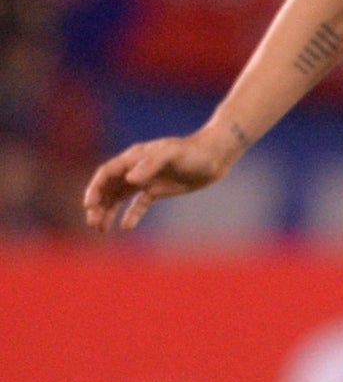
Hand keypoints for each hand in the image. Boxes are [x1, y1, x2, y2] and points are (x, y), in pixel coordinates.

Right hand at [82, 128, 240, 231]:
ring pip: (119, 197)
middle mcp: (136, 168)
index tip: (89, 206)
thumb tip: (130, 179)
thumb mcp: (172, 154)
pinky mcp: (157, 190)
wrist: (216, 156)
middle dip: (98, 204)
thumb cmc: (193, 152)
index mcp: (135, 157)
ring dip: (108, 211)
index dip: (95, 188)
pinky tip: (126, 227)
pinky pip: (139, 204)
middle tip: (93, 223)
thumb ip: (150, 164)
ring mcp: (146, 179)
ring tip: (100, 229)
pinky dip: (131, 215)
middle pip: (109, 187)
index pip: (107, 173)